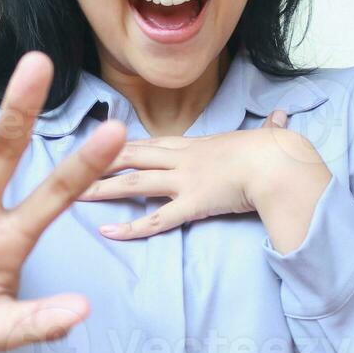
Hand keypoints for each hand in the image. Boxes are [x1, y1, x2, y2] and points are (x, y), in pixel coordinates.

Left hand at [75, 108, 300, 238]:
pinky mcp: (192, 204)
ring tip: (75, 196)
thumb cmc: (275, 151)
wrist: (279, 162)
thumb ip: (268, 130)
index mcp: (195, 144)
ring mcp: (184, 181)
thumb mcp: (265, 137)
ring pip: (134, 184)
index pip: (150, 143)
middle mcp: (183, 159)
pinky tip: (108, 232)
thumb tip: (282, 120)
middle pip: (131, 157)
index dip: (122, 145)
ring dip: (103, 190)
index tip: (99, 145)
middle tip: (70, 165)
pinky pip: (155, 220)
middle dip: (98, 160)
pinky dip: (130, 227)